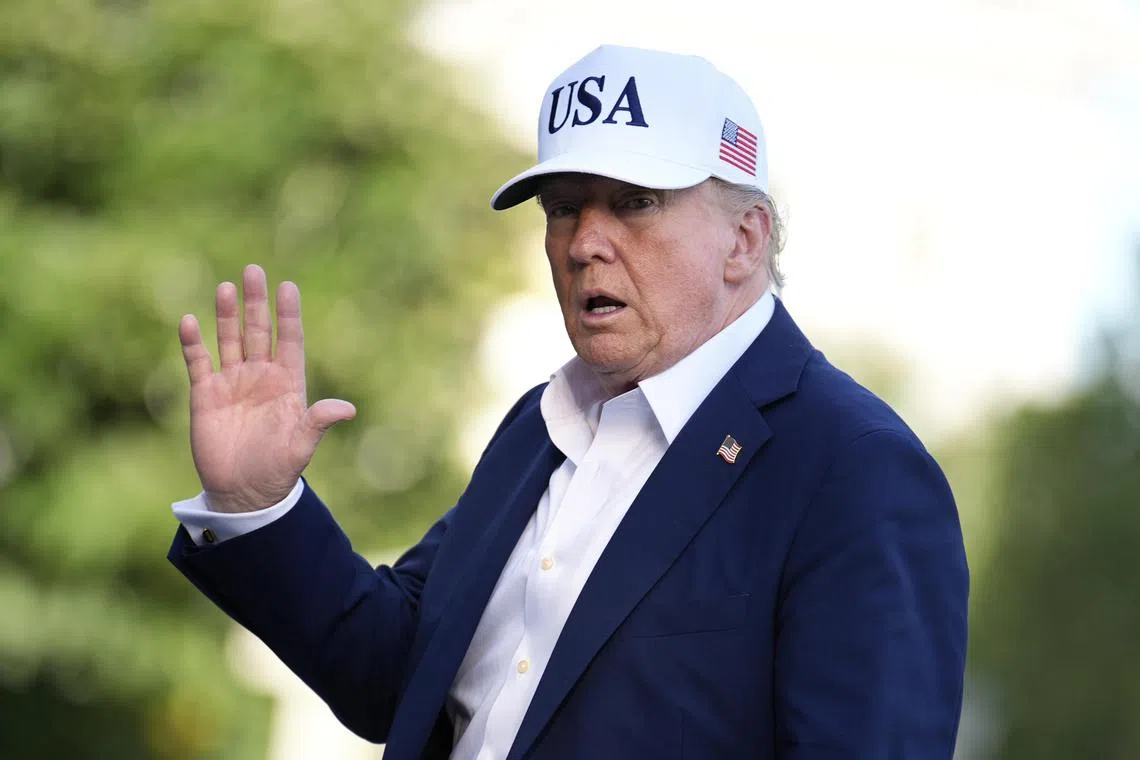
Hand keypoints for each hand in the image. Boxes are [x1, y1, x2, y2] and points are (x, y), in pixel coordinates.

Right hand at [178, 264, 355, 512]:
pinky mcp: (206, 395)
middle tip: (253, 270)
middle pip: (259, 331)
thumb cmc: (278, 469)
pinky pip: (199, 362)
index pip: (290, 340)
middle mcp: (260, 376)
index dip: (289, 314)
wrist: (243, 492)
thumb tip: (347, 409)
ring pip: (229, 339)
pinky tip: (190, 321)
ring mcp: (232, 382)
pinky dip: (193, 343)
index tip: (288, 286)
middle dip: (256, 302)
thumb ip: (318, 422)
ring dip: (227, 314)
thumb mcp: (301, 446)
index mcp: (288, 383)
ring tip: (226, 287)